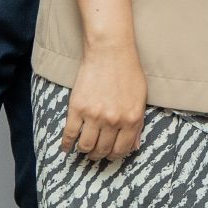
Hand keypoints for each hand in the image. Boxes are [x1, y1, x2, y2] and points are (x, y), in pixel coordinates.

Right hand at [63, 41, 147, 161]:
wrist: (110, 52)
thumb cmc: (128, 72)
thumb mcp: (141, 98)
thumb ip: (138, 124)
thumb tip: (134, 146)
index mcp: (132, 119)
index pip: (122, 150)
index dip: (115, 156)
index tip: (110, 154)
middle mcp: (114, 121)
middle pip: (103, 150)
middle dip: (99, 155)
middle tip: (95, 153)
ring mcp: (94, 116)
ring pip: (86, 146)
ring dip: (84, 151)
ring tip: (84, 149)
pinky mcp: (77, 109)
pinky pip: (69, 134)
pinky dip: (66, 144)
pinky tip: (66, 147)